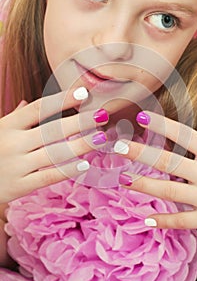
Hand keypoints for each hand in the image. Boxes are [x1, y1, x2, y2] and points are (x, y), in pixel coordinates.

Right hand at [0, 88, 107, 202]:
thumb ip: (14, 117)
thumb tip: (26, 102)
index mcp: (7, 125)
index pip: (39, 108)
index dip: (62, 99)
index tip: (84, 93)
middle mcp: (13, 143)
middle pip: (52, 130)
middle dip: (80, 122)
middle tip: (102, 115)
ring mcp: (16, 165)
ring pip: (55, 153)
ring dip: (80, 145)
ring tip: (100, 138)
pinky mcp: (19, 186)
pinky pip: (48, 177)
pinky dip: (67, 170)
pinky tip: (84, 164)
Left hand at [114, 111, 196, 232]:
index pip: (183, 135)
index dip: (161, 125)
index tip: (141, 116)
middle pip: (168, 162)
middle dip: (141, 154)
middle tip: (118, 147)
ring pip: (169, 191)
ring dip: (144, 186)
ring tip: (123, 180)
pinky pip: (182, 221)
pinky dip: (164, 221)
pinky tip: (145, 220)